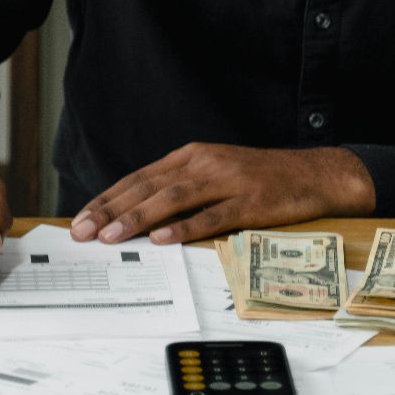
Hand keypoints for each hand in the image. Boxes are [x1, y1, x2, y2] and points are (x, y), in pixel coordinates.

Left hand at [71, 143, 375, 245]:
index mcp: (191, 156)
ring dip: (139, 218)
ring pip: (173, 199)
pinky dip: (185, 227)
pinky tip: (163, 238)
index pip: (138, 178)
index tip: (80, 219)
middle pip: (148, 187)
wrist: (315, 174)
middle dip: (111, 211)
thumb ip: (181, 188)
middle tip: (82, 232)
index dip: (107, 199)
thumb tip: (138, 216)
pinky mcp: (249, 201)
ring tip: (111, 236)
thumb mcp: (215, 173)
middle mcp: (204, 163)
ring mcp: (227, 180)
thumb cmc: (261, 178)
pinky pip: (212, 215)